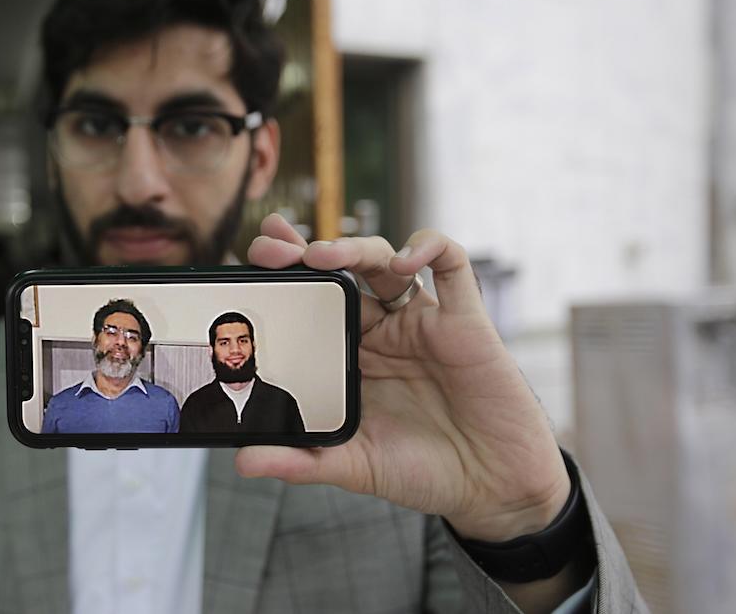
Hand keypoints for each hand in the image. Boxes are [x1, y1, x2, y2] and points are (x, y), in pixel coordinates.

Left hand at [237, 214, 570, 541]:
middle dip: (302, 252)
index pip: (310, 303)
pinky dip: (429, 248)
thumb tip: (243, 462)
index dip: (283, 277)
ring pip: (384, 261)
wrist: (492, 489)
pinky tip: (406, 260)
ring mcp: (422, 321)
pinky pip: (451, 265)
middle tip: (269, 248)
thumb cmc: (425, 472)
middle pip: (340, 271)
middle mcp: (384, 331)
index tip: (250, 265)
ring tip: (322, 255)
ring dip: (351, 247)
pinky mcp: (464, 320)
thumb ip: (301, 462)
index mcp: (352, 356)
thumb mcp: (354, 466)